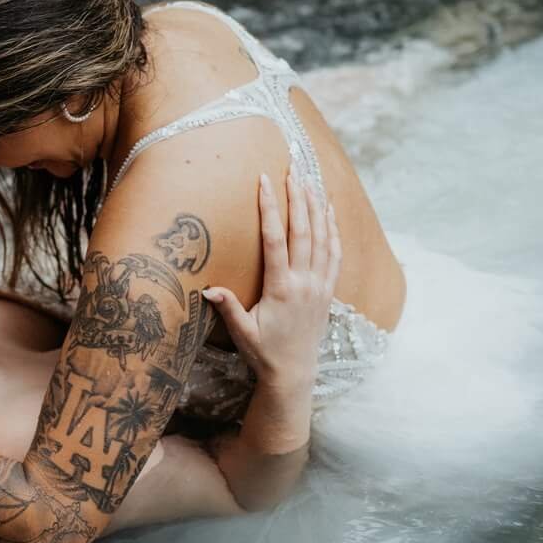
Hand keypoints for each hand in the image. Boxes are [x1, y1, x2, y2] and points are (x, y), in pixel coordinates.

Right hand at [203, 170, 341, 391]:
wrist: (295, 373)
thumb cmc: (264, 352)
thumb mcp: (242, 333)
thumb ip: (228, 309)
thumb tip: (208, 289)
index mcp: (282, 289)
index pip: (276, 241)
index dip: (270, 209)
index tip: (266, 182)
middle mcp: (305, 283)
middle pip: (304, 231)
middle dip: (297, 197)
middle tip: (292, 169)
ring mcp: (320, 285)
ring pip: (322, 237)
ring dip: (316, 206)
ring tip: (309, 179)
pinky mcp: (329, 290)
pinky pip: (335, 252)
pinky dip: (333, 228)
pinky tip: (328, 209)